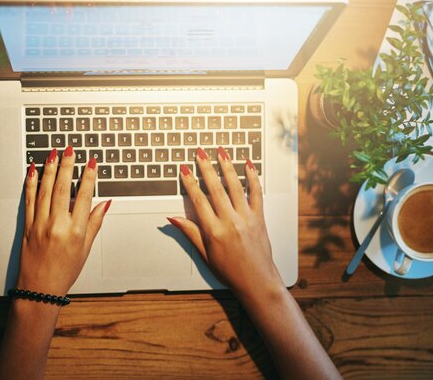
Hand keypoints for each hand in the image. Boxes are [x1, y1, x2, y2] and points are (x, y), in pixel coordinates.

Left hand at [18, 146, 109, 296]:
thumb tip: (105, 204)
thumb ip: (95, 223)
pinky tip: (33, 171)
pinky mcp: (27, 225)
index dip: (89, 177)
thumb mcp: (86, 248)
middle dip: (67, 165)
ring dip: (50, 169)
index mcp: (76, 231)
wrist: (39, 288)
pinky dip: (31, 183)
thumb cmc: (65, 271)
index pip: (84, 196)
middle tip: (70, 150)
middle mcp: (57, 225)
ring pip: (45, 190)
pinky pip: (29, 199)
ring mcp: (40, 224)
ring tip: (54, 153)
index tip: (92, 163)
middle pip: (63, 188)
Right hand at [168, 146, 283, 299]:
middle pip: (215, 188)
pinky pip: (257, 193)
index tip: (184, 169)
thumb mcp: (205, 254)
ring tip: (221, 151)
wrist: (257, 281)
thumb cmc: (230, 271)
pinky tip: (248, 165)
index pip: (198, 200)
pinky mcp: (259, 217)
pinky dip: (253, 177)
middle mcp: (230, 221)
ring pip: (235, 186)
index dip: (189, 182)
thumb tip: (173, 219)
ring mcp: (246, 217)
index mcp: (214, 231)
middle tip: (200, 152)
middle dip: (206, 167)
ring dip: (227, 166)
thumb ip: (191, 233)